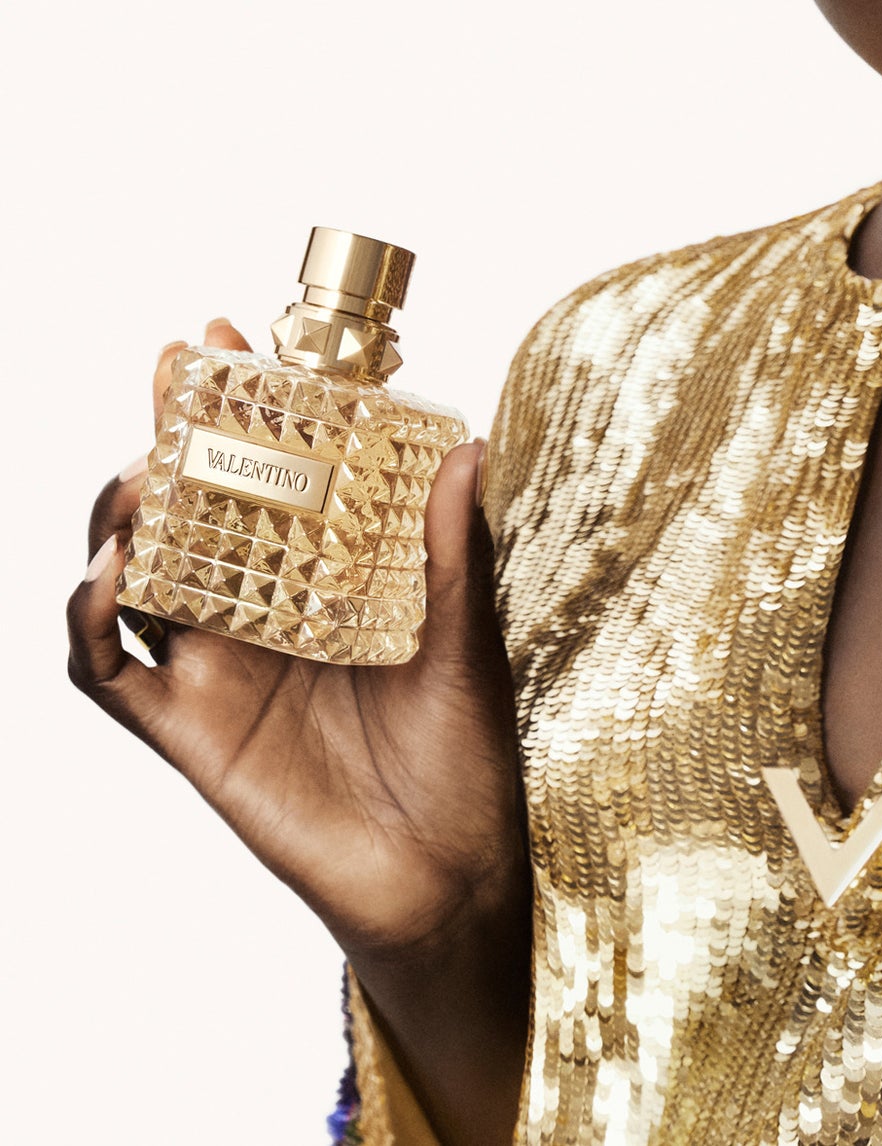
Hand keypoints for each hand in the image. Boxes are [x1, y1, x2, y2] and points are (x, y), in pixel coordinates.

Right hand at [68, 319, 529, 1145]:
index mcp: (320, 579)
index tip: (227, 334)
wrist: (450, 869)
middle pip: (187, 508)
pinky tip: (114, 573)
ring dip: (120, 517)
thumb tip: (466, 442)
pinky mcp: (190, 733)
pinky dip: (93, 619)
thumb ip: (451, 547)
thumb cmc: (465, 750)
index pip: (265, 473)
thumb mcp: (466, 634)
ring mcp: (215, 670)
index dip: (237, 405)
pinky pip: (111, 673)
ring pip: (132, 577)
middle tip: (173, 378)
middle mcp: (257, 614)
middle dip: (167, 437)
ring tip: (141, 476)